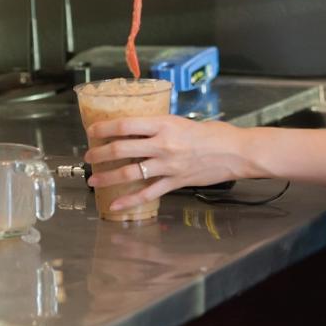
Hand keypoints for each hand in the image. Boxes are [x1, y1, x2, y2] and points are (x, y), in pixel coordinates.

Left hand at [83, 116, 257, 210]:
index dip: (104, 128)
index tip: (92, 131)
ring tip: (94, 179)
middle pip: (122, 149)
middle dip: (100, 153)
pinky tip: (116, 204)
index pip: (125, 125)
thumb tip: (141, 130)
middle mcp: (163, 144)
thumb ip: (162, 127)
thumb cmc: (215, 134)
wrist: (236, 152)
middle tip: (88, 156)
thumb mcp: (183, 121)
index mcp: (164, 124)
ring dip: (108, 176)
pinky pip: (148, 193)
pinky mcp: (175, 182)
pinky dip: (129, 200)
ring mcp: (168, 165)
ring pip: (130, 172)